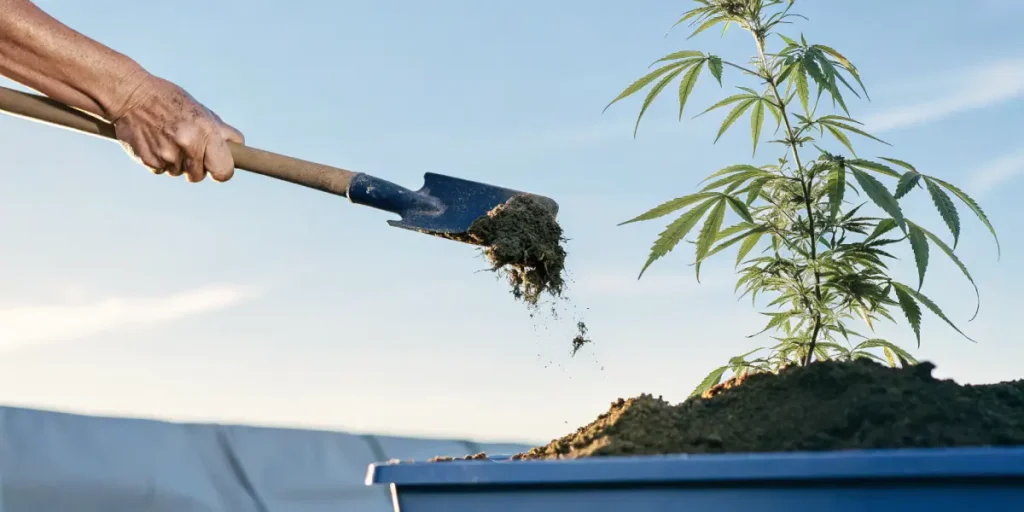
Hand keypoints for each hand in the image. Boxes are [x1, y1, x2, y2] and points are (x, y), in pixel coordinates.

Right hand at [109, 72, 243, 182]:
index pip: (224, 171)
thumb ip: (222, 132)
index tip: (217, 165)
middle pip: (199, 176)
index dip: (222, 170)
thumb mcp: (201, 111)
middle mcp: (188, 146)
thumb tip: (240, 147)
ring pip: (179, 173)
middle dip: (196, 165)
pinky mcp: (148, 161)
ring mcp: (167, 156)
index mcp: (206, 133)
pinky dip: (159, 160)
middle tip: (187, 145)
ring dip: (176, 161)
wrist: (131, 95)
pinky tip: (154, 141)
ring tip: (167, 137)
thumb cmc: (171, 101)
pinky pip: (161, 170)